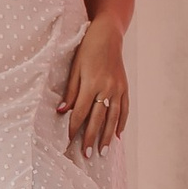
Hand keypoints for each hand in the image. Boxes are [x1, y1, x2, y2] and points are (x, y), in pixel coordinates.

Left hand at [62, 17, 129, 155]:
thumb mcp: (75, 67)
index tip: (68, 141)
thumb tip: (62, 111)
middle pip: (98, 118)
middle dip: (91, 138)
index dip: (74, 128)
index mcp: (91, 83)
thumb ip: (70, 90)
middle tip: (87, 155)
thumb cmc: (87, 48)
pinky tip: (119, 135)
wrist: (109, 33)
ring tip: (104, 151)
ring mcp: (118, 88)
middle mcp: (107, 88)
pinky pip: (124, 109)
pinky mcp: (125, 87)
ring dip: (108, 136)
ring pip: (113, 117)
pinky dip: (122, 123)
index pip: (81, 112)